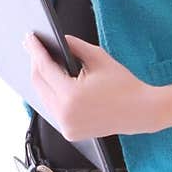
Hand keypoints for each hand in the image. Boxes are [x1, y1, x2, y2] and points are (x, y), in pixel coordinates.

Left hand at [22, 32, 157, 138]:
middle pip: (39, 83)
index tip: (30, 38)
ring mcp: (66, 126)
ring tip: (40, 60)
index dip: (35, 50)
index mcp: (71, 95)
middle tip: (33, 46)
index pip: (44, 68)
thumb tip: (58, 39)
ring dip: (41, 78)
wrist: (141, 112)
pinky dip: (51, 94)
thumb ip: (74, 45)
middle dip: (35, 62)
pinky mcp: (69, 132)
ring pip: (43, 97)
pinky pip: (53, 109)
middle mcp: (65, 114)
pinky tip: (51, 80)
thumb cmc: (124, 85)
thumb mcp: (98, 58)